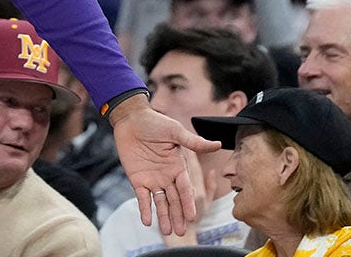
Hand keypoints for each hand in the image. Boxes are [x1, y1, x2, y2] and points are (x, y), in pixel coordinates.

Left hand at [108, 96, 219, 235]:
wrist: (131, 119)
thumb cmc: (155, 122)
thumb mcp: (176, 132)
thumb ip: (194, 142)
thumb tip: (218, 144)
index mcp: (178, 167)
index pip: (185, 189)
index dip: (188, 203)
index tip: (192, 216)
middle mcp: (167, 176)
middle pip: (174, 200)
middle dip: (178, 216)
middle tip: (181, 232)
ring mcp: (153, 179)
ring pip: (161, 203)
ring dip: (164, 217)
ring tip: (168, 232)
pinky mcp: (138, 180)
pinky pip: (142, 198)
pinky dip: (145, 209)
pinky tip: (148, 221)